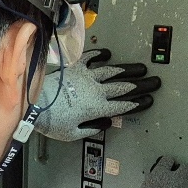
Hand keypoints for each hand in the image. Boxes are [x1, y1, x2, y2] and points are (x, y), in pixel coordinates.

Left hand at [33, 48, 161, 141]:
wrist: (34, 103)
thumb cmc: (50, 121)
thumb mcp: (72, 134)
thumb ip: (91, 128)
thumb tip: (105, 124)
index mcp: (96, 108)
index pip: (123, 105)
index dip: (138, 103)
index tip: (148, 100)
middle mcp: (95, 91)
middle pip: (123, 87)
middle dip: (141, 85)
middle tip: (153, 81)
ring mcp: (85, 77)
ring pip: (112, 71)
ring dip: (127, 69)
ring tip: (139, 68)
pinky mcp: (75, 69)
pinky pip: (90, 58)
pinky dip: (99, 55)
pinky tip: (107, 53)